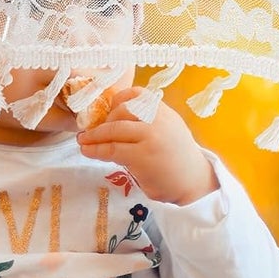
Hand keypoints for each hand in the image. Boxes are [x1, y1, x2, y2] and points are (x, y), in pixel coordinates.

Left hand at [77, 87, 218, 205]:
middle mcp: (158, 120)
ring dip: (94, 135)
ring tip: (83, 141)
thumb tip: (113, 120)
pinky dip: (96, 149)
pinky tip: (88, 151)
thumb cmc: (177, 159)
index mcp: (164, 112)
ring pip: (114, 129)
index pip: (137, 93)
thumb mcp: (168, 131)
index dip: (118, 99)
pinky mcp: (142, 156)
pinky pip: (112, 149)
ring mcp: (151, 137)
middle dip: (104, 120)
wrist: (194, 184)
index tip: (108, 110)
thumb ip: (147, 122)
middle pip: (122, 110)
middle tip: (94, 132)